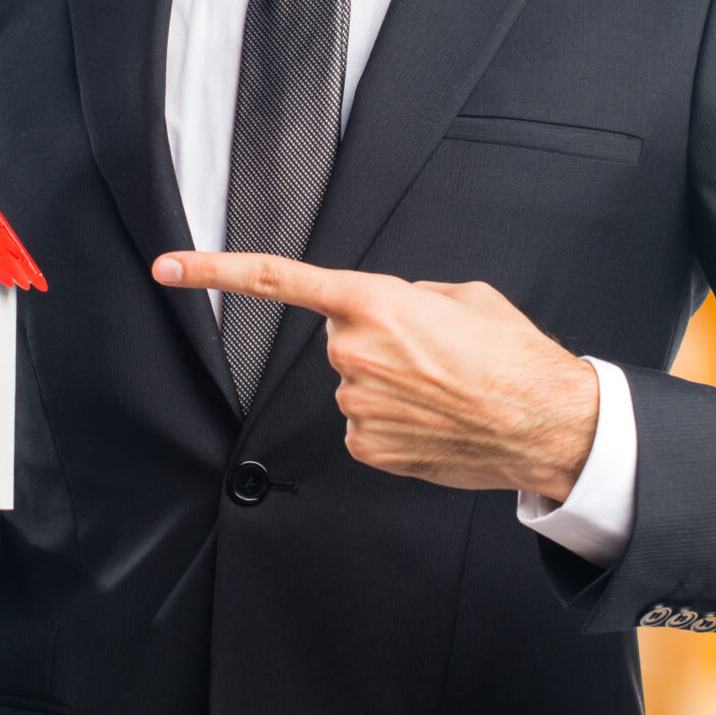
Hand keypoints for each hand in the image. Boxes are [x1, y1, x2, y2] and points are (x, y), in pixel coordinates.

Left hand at [155, 253, 599, 499]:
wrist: (546, 421)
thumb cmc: (512, 356)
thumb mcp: (461, 297)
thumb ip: (406, 296)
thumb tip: (388, 313)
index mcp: (373, 303)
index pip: (276, 280)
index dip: (214, 271)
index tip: (169, 267)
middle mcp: (353, 353)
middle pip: (340, 339)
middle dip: (374, 341)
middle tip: (430, 354)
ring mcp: (355, 405)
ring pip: (354, 385)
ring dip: (389, 384)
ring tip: (443, 389)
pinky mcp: (365, 447)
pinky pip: (364, 424)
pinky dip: (393, 422)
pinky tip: (433, 420)